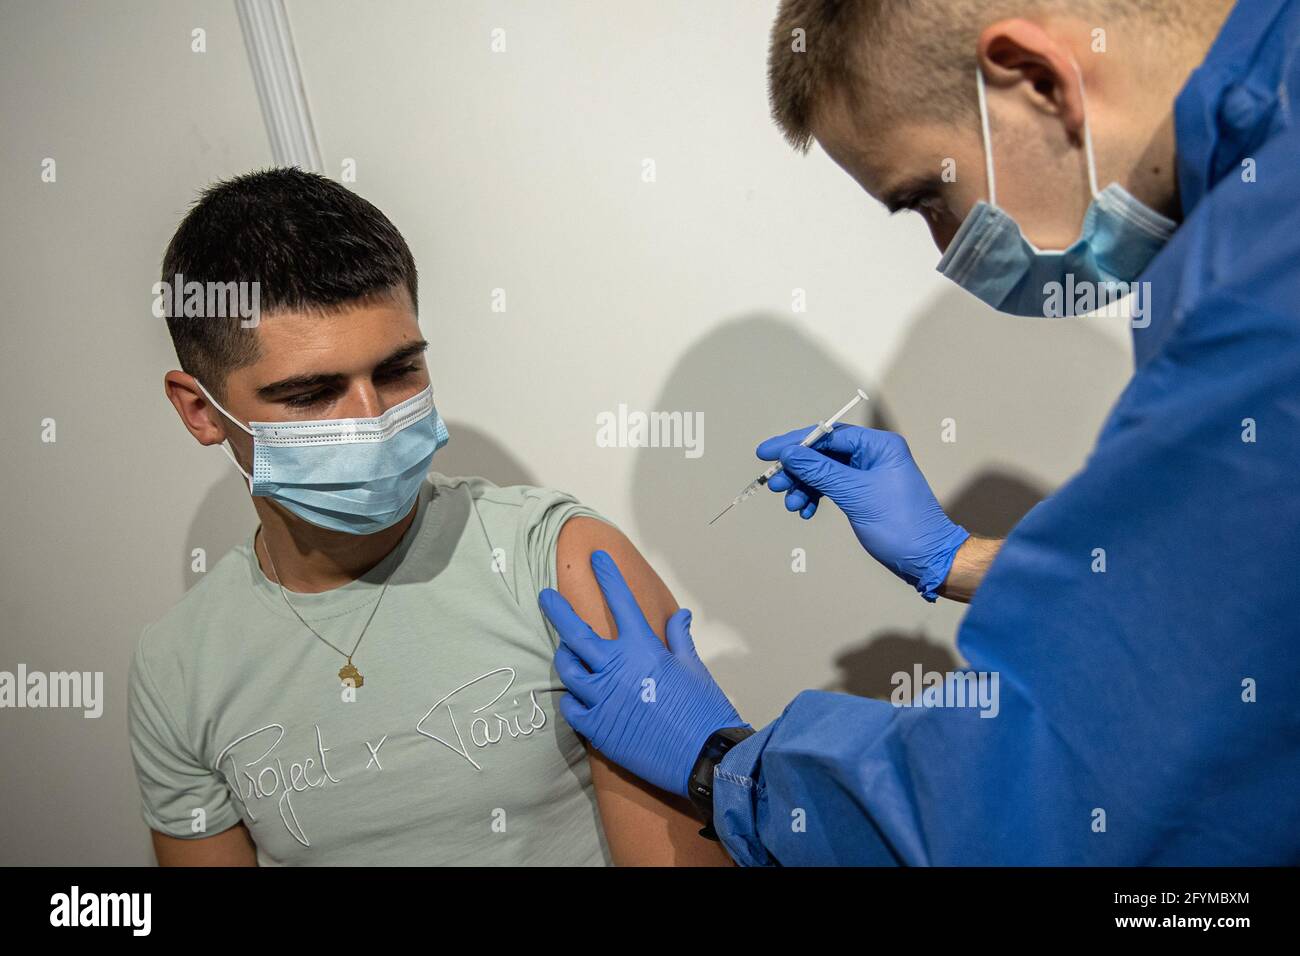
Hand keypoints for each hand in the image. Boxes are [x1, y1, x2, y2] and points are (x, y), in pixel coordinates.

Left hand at [539, 550, 745, 796]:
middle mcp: (617, 668)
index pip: (621, 602)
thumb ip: (679, 638)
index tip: (597, 558)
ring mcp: (603, 698)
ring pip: (568, 669)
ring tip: (566, 653)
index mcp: (643, 649)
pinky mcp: (597, 728)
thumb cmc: (704, 711)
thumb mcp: (694, 669)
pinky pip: (570, 706)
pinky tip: (577, 696)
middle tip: (546, 597)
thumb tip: (680, 614)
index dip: (608, 576)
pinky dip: (572, 698)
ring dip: (565, 657)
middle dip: (557, 609)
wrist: (704, 757)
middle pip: (576, 632)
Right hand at [756, 424, 969, 600]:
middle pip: (823, 453)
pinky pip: (832, 488)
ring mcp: (869, 474)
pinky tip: (806, 510)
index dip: (795, 443)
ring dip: (804, 486)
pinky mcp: (864, 493)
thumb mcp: (855, 495)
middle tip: (776, 484)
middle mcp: (874, 455)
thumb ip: (820, 471)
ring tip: (792, 504)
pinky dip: (816, 497)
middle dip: (798, 469)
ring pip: (825, 472)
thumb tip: (790, 454)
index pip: (828, 435)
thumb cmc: (901, 524)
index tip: (767, 452)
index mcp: (879, 445)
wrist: (926, 558)